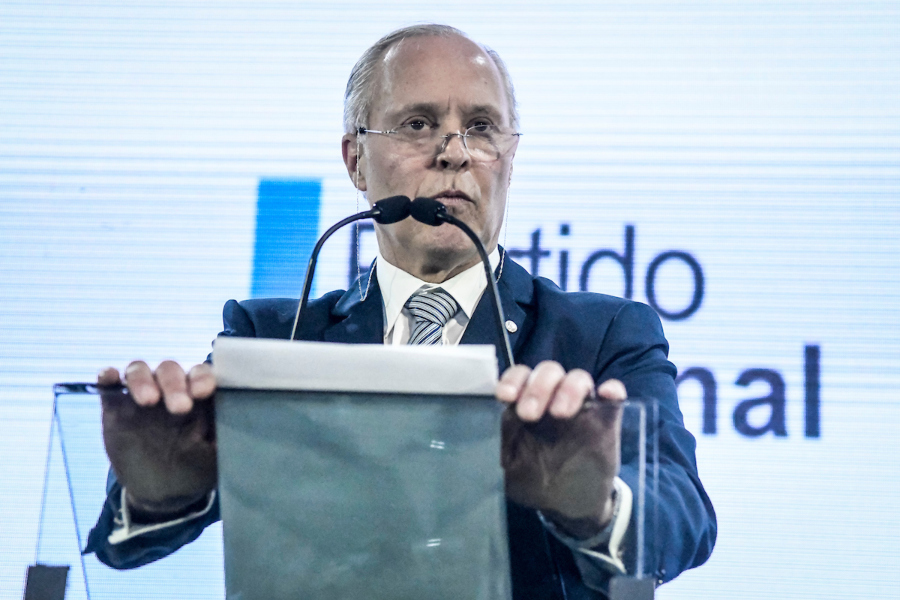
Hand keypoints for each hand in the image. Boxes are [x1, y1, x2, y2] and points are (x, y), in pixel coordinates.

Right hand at [97, 361, 217, 518]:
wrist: (162, 493)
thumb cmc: (197, 470)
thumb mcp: (216, 461)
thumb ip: (227, 441)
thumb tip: (249, 427)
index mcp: (198, 397)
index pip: (202, 375)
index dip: (203, 378)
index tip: (203, 392)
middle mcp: (171, 389)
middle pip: (172, 370)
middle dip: (175, 384)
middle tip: (180, 408)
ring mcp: (143, 395)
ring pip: (141, 370)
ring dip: (143, 379)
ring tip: (148, 400)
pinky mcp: (117, 407)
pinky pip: (110, 384)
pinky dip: (108, 376)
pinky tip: (109, 378)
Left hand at [496, 361, 625, 538]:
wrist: (570, 506)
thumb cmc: (535, 480)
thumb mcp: (512, 469)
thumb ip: (502, 445)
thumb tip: (493, 425)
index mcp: (527, 403)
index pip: (519, 377)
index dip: (512, 380)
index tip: (505, 397)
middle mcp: (553, 397)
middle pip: (548, 372)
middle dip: (538, 387)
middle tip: (530, 414)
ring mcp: (582, 406)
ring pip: (578, 377)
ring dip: (569, 388)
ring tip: (562, 413)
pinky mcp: (607, 419)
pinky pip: (613, 393)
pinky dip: (611, 390)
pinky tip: (608, 393)